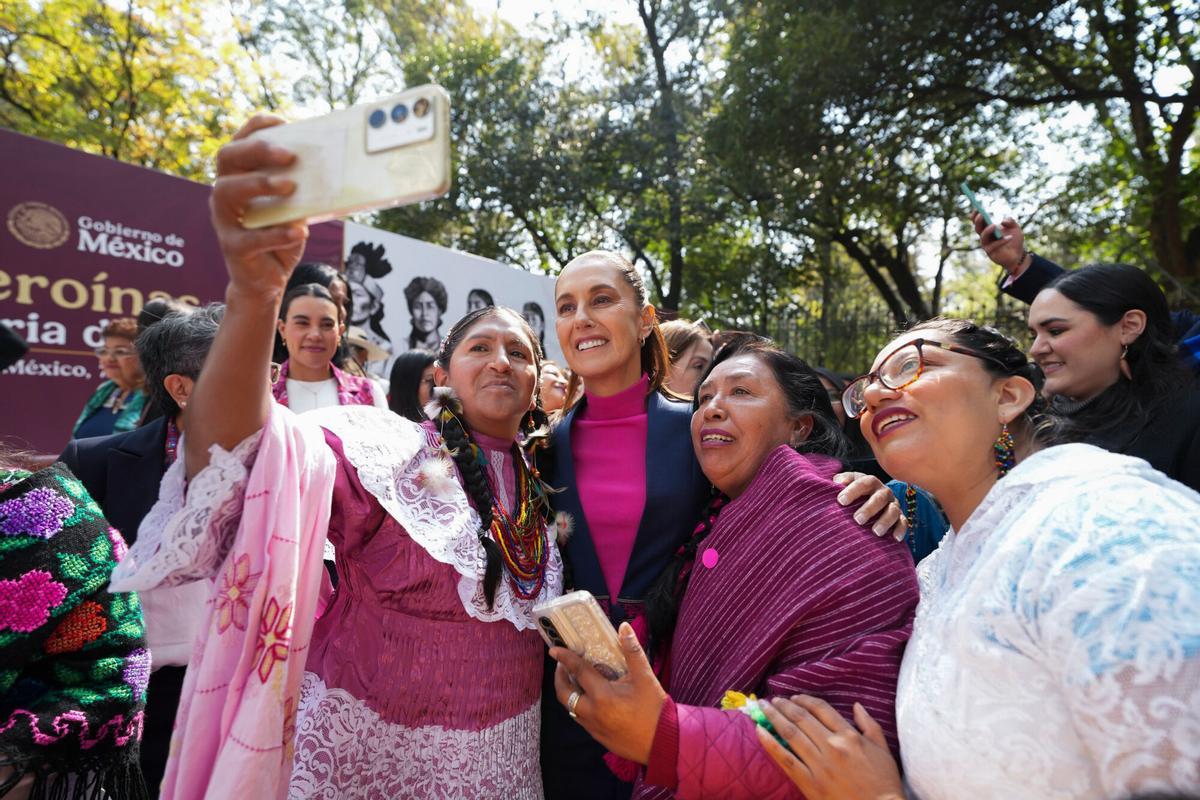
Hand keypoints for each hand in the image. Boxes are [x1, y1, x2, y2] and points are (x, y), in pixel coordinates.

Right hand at [210, 114, 308, 297]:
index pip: (239, 141)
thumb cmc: (280, 235)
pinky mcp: (232, 247)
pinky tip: (299, 231)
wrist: (267, 279)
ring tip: (290, 186)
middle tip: (290, 155)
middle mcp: (224, 193)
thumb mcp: (293, 207)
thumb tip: (326, 166)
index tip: (283, 121)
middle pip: (228, 158)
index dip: (256, 127)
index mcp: (238, 177)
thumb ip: (299, 188)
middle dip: (258, 150)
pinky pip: (250, 238)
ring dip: (260, 184)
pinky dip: (277, 233)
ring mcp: (224, 219)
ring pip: (227, 191)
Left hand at [550, 622, 666, 763]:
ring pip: (571, 709)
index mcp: (602, 696)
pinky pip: (581, 720)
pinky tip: (591, 700)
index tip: (554, 650)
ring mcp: (594, 727)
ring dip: (568, 694)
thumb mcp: (645, 677)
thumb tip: (624, 627)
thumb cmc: (655, 709)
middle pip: (564, 694)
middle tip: (562, 666)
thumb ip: (632, 651)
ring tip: (575, 681)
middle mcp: (593, 713)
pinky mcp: (599, 737)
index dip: (565, 658)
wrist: (664, 743)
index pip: (578, 671)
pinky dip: (579, 707)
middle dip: (559, 678)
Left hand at [756, 695, 903, 799]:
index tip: (795, 698)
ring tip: (764, 708)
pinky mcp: (809, 782)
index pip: (822, 709)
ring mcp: (819, 765)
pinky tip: (760, 731)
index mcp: (850, 736)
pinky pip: (785, 759)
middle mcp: (832, 746)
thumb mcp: (883, 750)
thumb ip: (869, 725)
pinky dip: (770, 743)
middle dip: (785, 706)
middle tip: (774, 700)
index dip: (805, 700)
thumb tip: (856, 705)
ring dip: (774, 717)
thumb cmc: (884, 783)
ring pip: (791, 734)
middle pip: (802, 718)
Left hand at [833, 472, 904, 540]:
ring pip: (893, 511)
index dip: (853, 491)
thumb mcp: (847, 485)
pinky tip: (895, 538)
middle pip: (880, 498)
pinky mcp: (900, 517)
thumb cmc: (854, 494)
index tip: (841, 501)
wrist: (870, 501)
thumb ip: (841, 482)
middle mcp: (884, 492)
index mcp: (870, 482)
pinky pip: (903, 523)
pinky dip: (900, 530)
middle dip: (869, 509)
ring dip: (885, 521)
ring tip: (875, 532)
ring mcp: (893, 504)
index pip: (863, 482)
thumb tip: (836, 481)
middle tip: (857, 519)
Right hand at [970, 212, 1028, 275]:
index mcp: (988, 229)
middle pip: (978, 228)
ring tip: (994, 225)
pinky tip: (1009, 237)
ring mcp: (987, 245)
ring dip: (987, 231)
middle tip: (981, 215)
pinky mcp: (991, 253)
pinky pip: (994, 246)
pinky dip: (1002, 241)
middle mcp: (985, 237)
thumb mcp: (1015, 227)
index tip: (977, 208)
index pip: (979, 222)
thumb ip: (1010, 221)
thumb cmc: (1014, 240)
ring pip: (983, 237)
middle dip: (978, 221)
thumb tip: (1002, 222)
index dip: (976, 216)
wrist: (1018, 255)